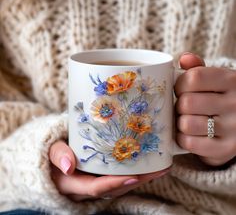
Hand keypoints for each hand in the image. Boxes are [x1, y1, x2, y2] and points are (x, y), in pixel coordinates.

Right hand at [49, 140, 169, 200]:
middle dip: (138, 181)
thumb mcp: (50, 151)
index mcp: (74, 184)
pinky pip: (119, 177)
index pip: (96, 188)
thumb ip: (58, 155)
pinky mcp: (101, 176)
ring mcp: (96, 182)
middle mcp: (88, 187)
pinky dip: (135, 172)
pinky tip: (148, 163)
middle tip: (159, 169)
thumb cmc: (51, 153)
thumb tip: (68, 166)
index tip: (134, 176)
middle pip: (115, 188)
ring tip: (161, 166)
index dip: (114, 184)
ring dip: (141, 177)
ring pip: (120, 184)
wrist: (53, 158)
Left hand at [175, 53, 235, 165]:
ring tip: (187, 120)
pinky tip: (189, 134)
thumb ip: (198, 69)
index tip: (181, 90)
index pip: (193, 78)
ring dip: (181, 123)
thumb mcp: (215, 79)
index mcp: (231, 80)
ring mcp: (233, 128)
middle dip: (179, 106)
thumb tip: (184, 58)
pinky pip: (190, 143)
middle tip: (184, 107)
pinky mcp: (226, 149)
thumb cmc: (220, 97)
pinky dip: (183, 138)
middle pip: (187, 103)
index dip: (179, 85)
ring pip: (186, 124)